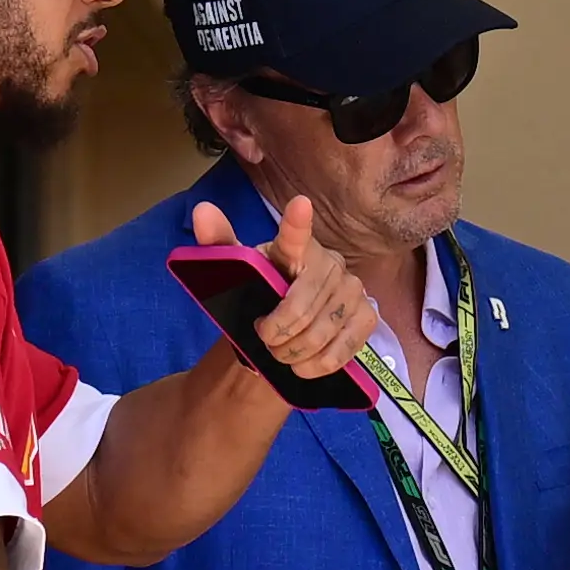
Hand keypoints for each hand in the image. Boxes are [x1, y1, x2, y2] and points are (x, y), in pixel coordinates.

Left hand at [192, 196, 375, 377]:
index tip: (299, 204)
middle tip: (265, 340)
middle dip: (277, 333)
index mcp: (294, 249)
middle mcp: (331, 263)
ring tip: (281, 354)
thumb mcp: (237, 274)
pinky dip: (319, 363)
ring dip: (294, 353)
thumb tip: (202, 211)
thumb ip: (218, 245)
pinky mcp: (367, 316)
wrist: (289, 327)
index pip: (294, 236)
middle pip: (301, 307)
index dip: (296, 224)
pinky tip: (304, 365)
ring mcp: (354, 289)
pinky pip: (344, 347)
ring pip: (320, 332)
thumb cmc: (262, 295)